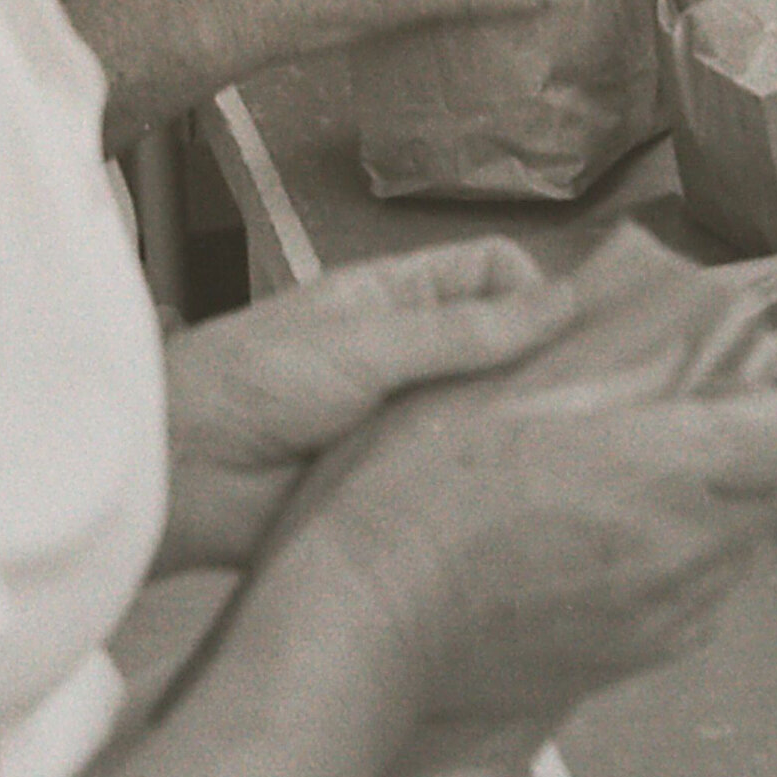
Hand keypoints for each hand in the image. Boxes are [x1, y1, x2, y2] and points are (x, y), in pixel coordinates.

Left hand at [161, 236, 582, 567]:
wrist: (178, 473)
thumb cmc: (253, 383)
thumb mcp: (366, 342)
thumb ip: (463, 331)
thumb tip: (564, 304)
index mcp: (397, 300)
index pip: (492, 275)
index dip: (535, 293)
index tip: (571, 333)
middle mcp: (409, 358)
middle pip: (502, 351)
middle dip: (545, 370)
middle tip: (598, 403)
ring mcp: (405, 426)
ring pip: (487, 422)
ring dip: (517, 434)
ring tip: (566, 456)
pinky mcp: (397, 490)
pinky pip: (457, 485)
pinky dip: (485, 490)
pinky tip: (521, 501)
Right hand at [310, 313, 776, 734]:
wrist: (367, 622)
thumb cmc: (416, 498)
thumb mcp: (498, 395)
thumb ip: (597, 368)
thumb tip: (654, 342)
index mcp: (662, 465)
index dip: (762, 405)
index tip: (717, 395)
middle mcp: (686, 548)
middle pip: (776, 495)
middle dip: (739, 461)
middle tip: (663, 440)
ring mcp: (665, 615)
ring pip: (737, 557)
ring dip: (707, 523)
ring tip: (624, 502)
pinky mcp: (634, 663)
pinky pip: (693, 610)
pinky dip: (673, 580)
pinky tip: (601, 561)